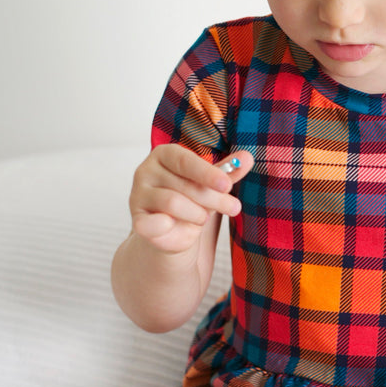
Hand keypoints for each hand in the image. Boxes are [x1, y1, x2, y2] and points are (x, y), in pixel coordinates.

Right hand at [128, 144, 253, 253]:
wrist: (175, 231)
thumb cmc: (194, 200)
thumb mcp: (212, 184)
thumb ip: (228, 172)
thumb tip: (248, 157)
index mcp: (164, 155)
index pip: (184, 160)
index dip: (207, 173)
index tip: (227, 185)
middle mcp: (146, 171)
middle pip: (184, 184)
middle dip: (213, 199)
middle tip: (233, 207)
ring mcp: (138, 195)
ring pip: (173, 202)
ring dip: (197, 214)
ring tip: (203, 218)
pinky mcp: (137, 220)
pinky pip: (152, 223)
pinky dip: (168, 225)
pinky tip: (175, 225)